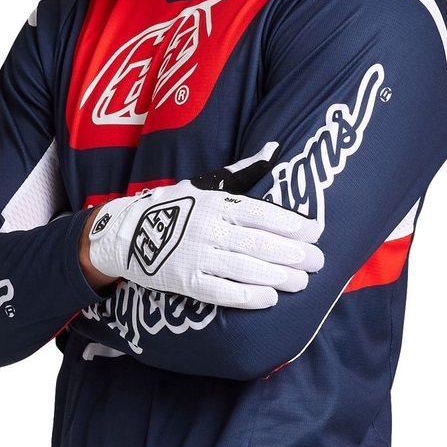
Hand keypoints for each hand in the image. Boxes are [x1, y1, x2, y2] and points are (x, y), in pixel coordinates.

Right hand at [83, 144, 323, 308]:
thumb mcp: (208, 183)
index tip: (316, 232)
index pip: (263, 213)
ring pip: (247, 269)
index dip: (292, 224)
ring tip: (302, 282)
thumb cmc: (176, 206)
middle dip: (294, 255)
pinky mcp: (187, 281)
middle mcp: (211, 229)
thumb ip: (245, 171)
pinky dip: (248, 296)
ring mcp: (198, 256)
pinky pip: (223, 292)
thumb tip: (274, 148)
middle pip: (261, 244)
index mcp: (219, 203)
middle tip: (319, 262)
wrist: (128, 231)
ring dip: (279, 277)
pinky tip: (270, 298)